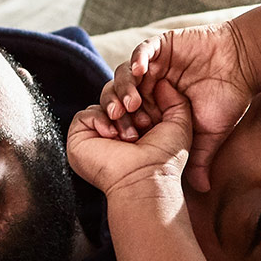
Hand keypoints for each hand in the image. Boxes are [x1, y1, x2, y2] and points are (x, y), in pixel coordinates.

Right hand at [69, 79, 193, 201]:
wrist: (146, 178)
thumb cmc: (164, 159)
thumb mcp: (180, 124)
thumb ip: (176, 99)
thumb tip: (162, 82)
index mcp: (139, 122)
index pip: (135, 91)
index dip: (143, 92)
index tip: (153, 112)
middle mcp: (118, 126)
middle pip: (117, 91)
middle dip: (129, 98)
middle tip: (141, 118)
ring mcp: (99, 131)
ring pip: (103, 100)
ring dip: (118, 113)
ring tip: (130, 135)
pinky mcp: (80, 136)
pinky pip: (85, 113)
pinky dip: (100, 119)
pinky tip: (112, 136)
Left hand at [103, 26, 257, 191]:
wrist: (244, 66)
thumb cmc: (228, 99)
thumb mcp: (210, 135)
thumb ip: (199, 159)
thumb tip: (202, 189)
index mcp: (155, 105)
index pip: (129, 116)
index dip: (121, 127)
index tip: (119, 141)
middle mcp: (150, 84)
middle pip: (121, 94)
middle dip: (116, 107)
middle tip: (116, 121)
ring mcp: (155, 63)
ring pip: (127, 73)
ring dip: (124, 87)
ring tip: (129, 102)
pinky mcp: (161, 45)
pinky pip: (143, 50)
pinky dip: (138, 59)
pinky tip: (140, 71)